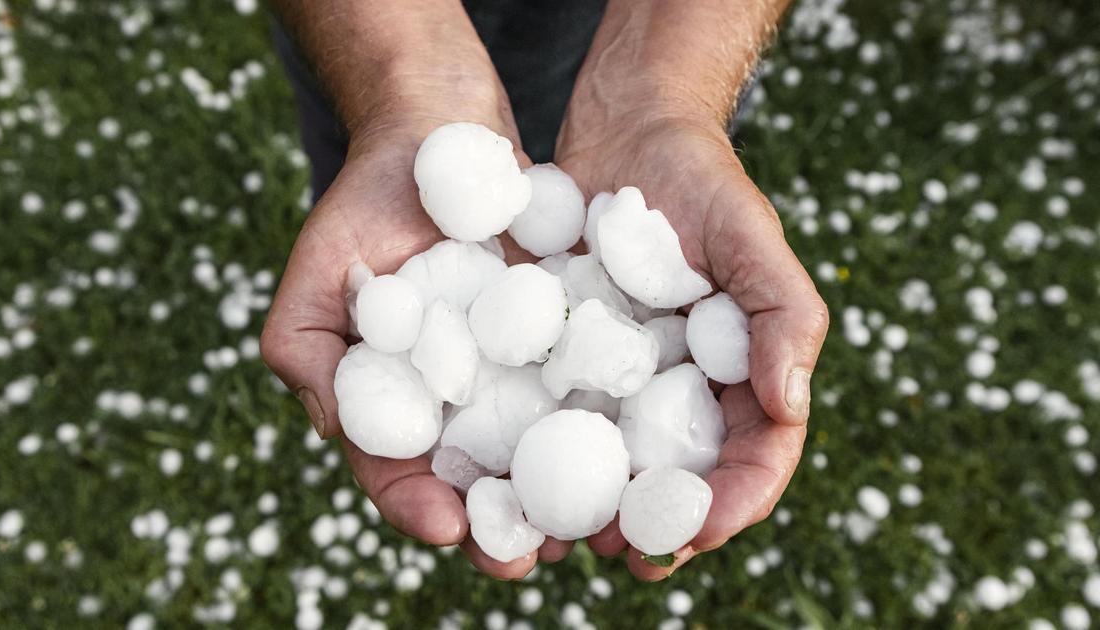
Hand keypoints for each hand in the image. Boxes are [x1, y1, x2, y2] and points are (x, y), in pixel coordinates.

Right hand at [261, 101, 577, 578]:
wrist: (440, 134)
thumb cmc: (365, 202)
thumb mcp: (315, 272)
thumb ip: (304, 350)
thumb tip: (340, 431)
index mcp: (392, 402)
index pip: (396, 470)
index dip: (416, 505)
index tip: (449, 527)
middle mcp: (453, 400)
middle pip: (473, 480)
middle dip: (500, 526)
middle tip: (530, 558)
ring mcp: (509, 373)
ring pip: (536, 450)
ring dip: (560, 497)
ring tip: (589, 529)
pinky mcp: (560, 337)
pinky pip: (581, 388)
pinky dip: (601, 425)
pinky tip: (627, 452)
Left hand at [556, 110, 829, 578]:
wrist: (626, 133)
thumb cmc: (703, 181)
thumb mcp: (753, 237)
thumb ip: (784, 316)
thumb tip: (789, 407)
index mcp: (744, 375)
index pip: (756, 455)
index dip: (735, 501)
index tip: (702, 529)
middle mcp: (685, 391)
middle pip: (683, 479)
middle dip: (660, 527)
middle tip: (627, 555)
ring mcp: (625, 381)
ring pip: (618, 467)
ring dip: (598, 512)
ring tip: (570, 541)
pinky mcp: (570, 361)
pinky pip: (558, 420)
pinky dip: (543, 460)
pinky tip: (517, 484)